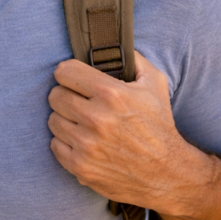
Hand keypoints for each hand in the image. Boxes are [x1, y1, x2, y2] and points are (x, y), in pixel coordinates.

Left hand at [47, 51, 206, 215]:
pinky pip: (55, 145)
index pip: (64, 72)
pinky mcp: (80, 167)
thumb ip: (133, 59)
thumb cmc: (159, 125)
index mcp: (111, 94)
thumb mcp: (155, 83)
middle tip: (79, 101)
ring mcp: (86, 146)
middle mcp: (96, 119)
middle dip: (66, 95)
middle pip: (54, 95)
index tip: (75, 79)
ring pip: (53, 120)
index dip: (68, 73)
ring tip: (83, 122)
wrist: (167, 174)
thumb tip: (112, 45)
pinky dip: (66, 142)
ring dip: (65, 119)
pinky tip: (83, 141)